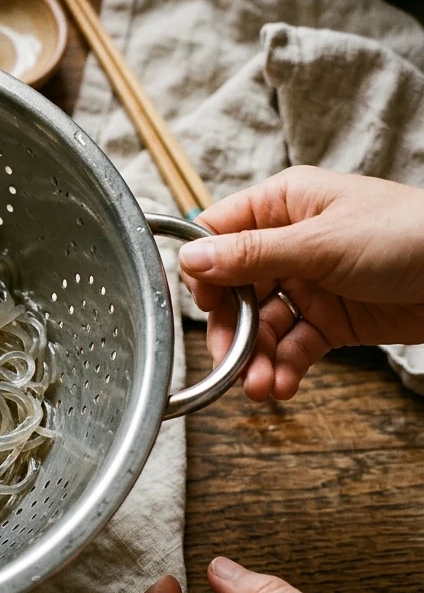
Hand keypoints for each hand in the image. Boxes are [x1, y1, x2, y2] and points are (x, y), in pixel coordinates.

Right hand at [179, 167, 423, 400]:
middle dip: (231, 330)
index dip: (204, 272)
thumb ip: (251, 254)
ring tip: (259, 386)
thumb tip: (191, 258)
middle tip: (230, 361)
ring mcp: (308, 283)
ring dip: (256, 358)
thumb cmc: (409, 235)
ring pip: (261, 325)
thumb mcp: (320, 243)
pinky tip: (282, 385)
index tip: (204, 306)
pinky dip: (284, 367)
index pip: (218, 235)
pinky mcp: (329, 319)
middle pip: (234, 290)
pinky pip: (292, 345)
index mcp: (282, 205)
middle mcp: (288, 243)